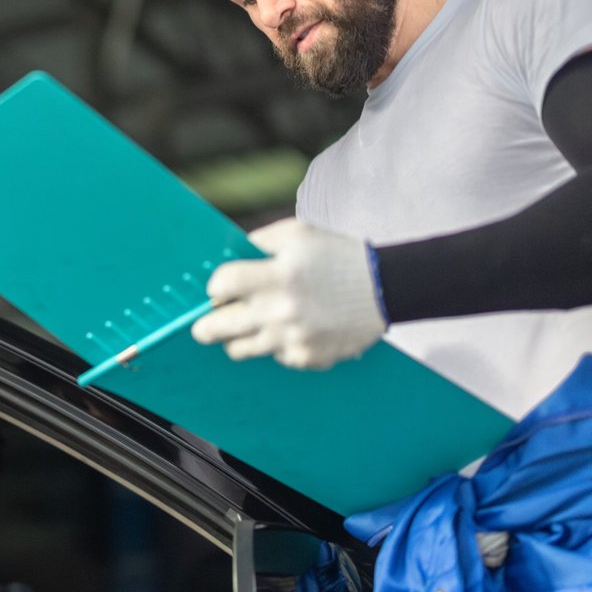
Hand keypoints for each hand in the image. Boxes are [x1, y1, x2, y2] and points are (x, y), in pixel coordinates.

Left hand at [191, 218, 386, 369]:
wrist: (386, 288)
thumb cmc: (338, 256)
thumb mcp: (298, 233)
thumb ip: (258, 242)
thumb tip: (226, 258)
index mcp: (277, 274)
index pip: (220, 285)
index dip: (215, 287)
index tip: (220, 289)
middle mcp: (281, 310)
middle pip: (216, 327)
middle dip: (205, 324)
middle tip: (205, 322)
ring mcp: (292, 338)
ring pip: (239, 349)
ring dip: (237, 337)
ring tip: (250, 324)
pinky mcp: (307, 358)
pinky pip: (275, 357)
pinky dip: (277, 345)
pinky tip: (294, 329)